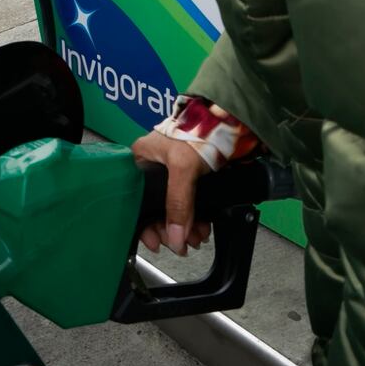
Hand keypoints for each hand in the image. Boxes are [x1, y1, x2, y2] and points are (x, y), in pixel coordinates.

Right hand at [131, 131, 213, 255]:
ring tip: (197, 238)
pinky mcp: (192, 178)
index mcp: (141, 160)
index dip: (145, 224)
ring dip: (185, 227)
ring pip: (174, 209)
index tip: (156, 243)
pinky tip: (201, 228)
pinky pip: (188, 205)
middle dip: (170, 229)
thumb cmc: (197, 132)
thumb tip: (175, 238)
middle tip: (182, 244)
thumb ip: (177, 204)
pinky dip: (194, 219)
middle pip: (156, 208)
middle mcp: (154, 168)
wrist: (228, 121)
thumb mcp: (182, 168)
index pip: (136, 200)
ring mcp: (173, 174)